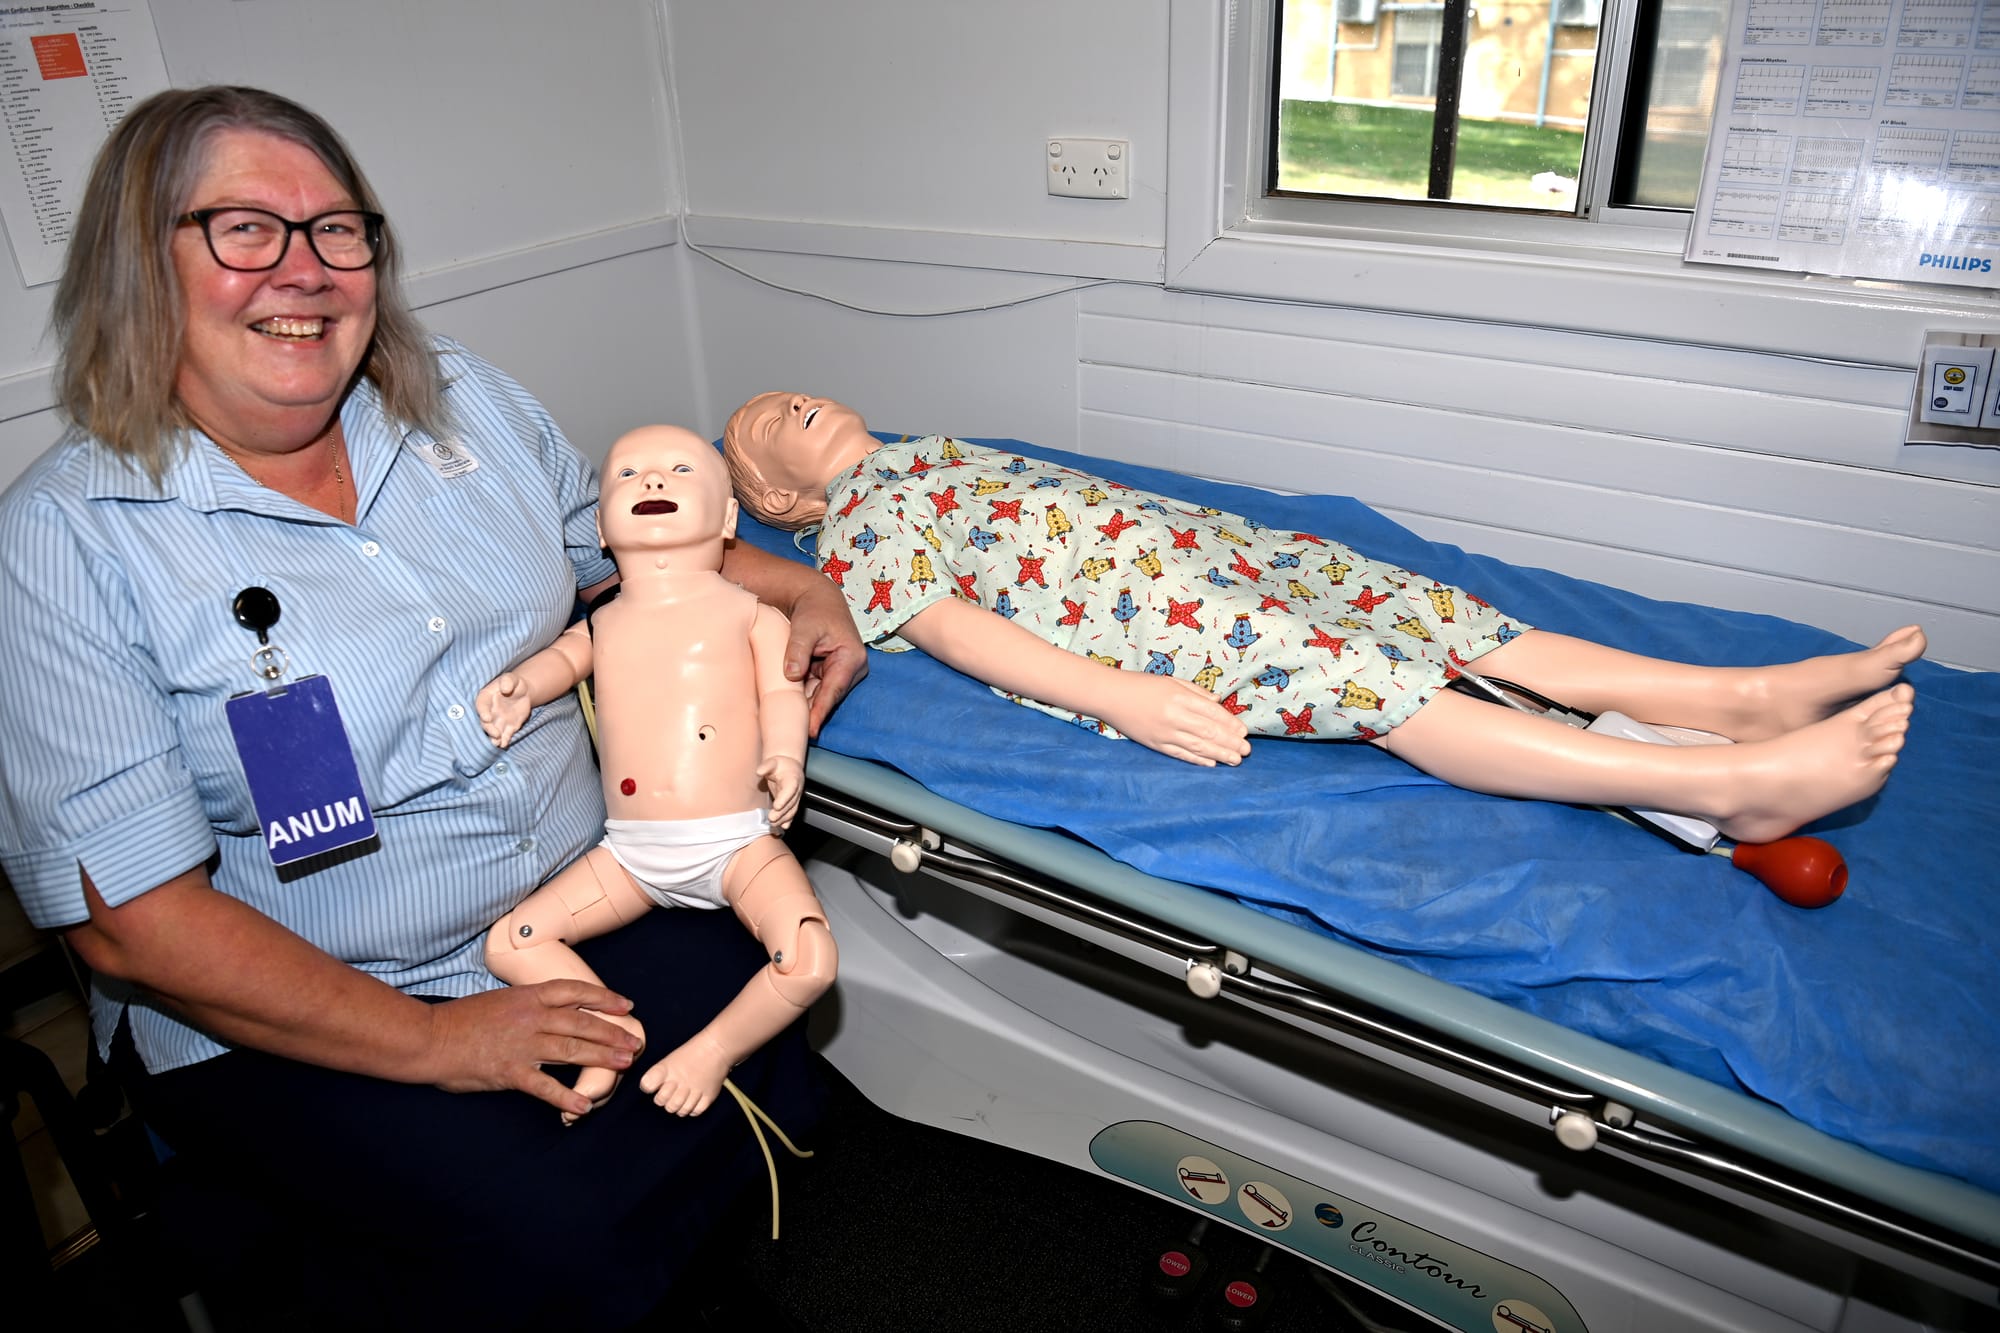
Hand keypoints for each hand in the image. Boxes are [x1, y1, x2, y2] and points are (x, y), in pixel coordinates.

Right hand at [418, 980, 641, 1118]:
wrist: (429, 1037)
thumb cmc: (462, 1019)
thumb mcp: (501, 1000)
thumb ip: (528, 1004)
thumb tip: (554, 1009)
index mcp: (528, 996)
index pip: (575, 991)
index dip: (604, 998)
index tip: (626, 1005)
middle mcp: (530, 1017)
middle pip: (582, 1022)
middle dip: (613, 1034)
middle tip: (635, 1043)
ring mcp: (521, 1044)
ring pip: (572, 1049)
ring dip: (602, 1058)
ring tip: (625, 1065)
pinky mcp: (509, 1071)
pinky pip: (544, 1086)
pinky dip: (565, 1097)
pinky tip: (583, 1107)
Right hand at [475, 673, 532, 746]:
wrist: (524, 692)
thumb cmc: (515, 683)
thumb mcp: (512, 679)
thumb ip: (508, 681)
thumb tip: (505, 688)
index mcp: (486, 698)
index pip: (481, 705)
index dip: (482, 712)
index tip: (487, 718)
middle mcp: (489, 711)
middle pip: (485, 722)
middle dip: (489, 729)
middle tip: (495, 734)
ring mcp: (498, 721)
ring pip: (493, 731)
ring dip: (494, 738)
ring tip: (497, 743)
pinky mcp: (508, 727)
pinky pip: (505, 735)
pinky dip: (504, 740)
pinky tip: (504, 744)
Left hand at [639, 1032, 732, 1116]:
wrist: (716, 1047)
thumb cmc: (690, 1054)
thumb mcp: (669, 1061)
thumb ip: (656, 1076)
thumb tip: (649, 1090)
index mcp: (667, 1069)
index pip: (648, 1086)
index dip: (650, 1088)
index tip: (655, 1086)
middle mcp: (680, 1081)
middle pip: (666, 1104)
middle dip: (667, 1101)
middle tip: (672, 1093)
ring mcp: (696, 1089)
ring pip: (681, 1111)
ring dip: (680, 1106)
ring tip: (683, 1097)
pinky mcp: (709, 1095)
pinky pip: (696, 1111)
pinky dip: (693, 1109)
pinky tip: (692, 1100)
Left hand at [759, 755, 804, 830]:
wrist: (789, 767)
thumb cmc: (780, 764)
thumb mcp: (772, 761)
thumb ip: (766, 766)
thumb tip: (759, 771)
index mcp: (793, 779)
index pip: (790, 790)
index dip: (784, 799)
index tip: (776, 806)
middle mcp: (796, 790)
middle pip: (791, 803)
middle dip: (782, 812)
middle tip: (771, 819)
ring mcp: (795, 797)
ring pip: (792, 810)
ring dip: (783, 818)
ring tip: (773, 824)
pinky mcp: (791, 802)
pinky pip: (791, 812)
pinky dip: (788, 820)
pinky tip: (783, 827)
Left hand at [784, 575, 867, 736]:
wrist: (818, 599)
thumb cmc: (814, 610)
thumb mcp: (804, 628)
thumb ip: (798, 650)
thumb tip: (792, 674)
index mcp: (852, 658)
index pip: (834, 690)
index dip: (821, 711)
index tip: (811, 730)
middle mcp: (851, 669)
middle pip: (829, 697)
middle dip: (812, 712)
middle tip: (794, 733)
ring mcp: (842, 672)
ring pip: (821, 695)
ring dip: (806, 705)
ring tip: (788, 722)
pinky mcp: (831, 673)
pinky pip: (816, 689)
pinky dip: (804, 695)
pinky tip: (789, 705)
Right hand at [1099, 675, 1251, 766]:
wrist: (1110, 696)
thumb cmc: (1141, 685)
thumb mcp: (1170, 681)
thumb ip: (1195, 691)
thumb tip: (1217, 701)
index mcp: (1179, 697)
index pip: (1211, 713)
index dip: (1230, 724)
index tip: (1243, 732)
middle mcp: (1174, 716)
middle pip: (1208, 732)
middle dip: (1230, 742)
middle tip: (1246, 751)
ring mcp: (1164, 732)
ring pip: (1197, 746)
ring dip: (1219, 754)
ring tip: (1235, 760)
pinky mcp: (1155, 743)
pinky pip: (1179, 754)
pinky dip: (1197, 759)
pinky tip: (1211, 763)